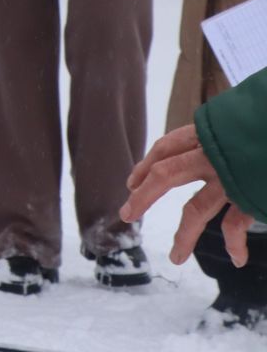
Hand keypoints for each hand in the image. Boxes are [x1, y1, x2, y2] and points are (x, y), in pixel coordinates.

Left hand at [122, 123, 255, 266]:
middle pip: (166, 175)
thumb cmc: (261, 125)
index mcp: (205, 134)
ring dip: (184, 236)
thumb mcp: (235, 122)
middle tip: (126, 215)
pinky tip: (236, 258)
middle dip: (144, 197)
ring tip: (175, 257)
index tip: (131, 183)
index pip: (167, 147)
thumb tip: (200, 146)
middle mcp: (211, 155)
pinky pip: (235, 224)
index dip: (146, 165)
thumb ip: (217, 135)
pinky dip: (235, 243)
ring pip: (196, 210)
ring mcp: (228, 178)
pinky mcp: (249, 195)